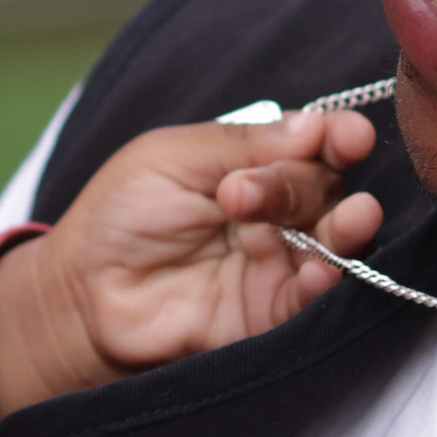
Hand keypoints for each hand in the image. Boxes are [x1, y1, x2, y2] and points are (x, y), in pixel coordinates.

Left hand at [0, 106, 383, 411]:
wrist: (82, 293)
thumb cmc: (118, 216)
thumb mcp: (171, 159)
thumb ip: (241, 144)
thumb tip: (315, 125)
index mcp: (252, 164)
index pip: (313, 145)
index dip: (338, 138)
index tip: (349, 136)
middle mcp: (275, 211)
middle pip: (323, 189)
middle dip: (299, 184)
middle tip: (243, 195)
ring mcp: (277, 261)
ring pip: (334, 241)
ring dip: (350, 228)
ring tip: (354, 218)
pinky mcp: (269, 312)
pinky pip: (311, 298)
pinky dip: (326, 282)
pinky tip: (323, 268)